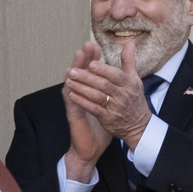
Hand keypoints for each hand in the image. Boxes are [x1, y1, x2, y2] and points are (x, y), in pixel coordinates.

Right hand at [62, 42, 109, 182]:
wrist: (92, 146)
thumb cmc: (100, 123)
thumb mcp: (110, 104)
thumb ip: (114, 88)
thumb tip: (122, 76)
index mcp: (90, 90)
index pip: (90, 70)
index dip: (91, 58)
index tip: (94, 45)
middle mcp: (81, 93)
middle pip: (80, 72)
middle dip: (82, 59)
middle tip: (85, 46)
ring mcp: (75, 103)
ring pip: (72, 83)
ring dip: (74, 71)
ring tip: (76, 58)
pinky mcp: (73, 114)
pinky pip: (71, 101)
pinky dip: (70, 92)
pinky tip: (70, 84)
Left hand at [64, 40, 152, 152]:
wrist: (139, 126)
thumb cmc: (134, 98)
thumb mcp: (135, 78)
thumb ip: (128, 60)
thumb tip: (128, 41)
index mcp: (129, 84)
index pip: (116, 75)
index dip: (103, 69)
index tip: (90, 63)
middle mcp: (122, 95)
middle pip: (103, 85)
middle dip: (86, 77)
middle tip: (72, 71)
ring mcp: (114, 108)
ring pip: (96, 96)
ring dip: (81, 88)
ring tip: (69, 81)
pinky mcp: (107, 118)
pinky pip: (93, 109)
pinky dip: (82, 101)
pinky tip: (72, 95)